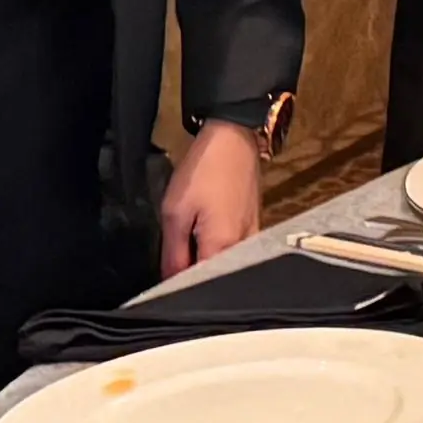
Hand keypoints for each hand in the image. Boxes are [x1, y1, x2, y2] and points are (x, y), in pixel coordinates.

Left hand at [158, 120, 266, 276]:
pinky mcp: (255, 225)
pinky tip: (207, 232)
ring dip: (206, 258)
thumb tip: (170, 281)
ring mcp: (253, 236)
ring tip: (192, 238)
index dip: (177, 284)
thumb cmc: (204, 170)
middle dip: (193, 272)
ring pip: (225, 262)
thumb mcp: (175, 211)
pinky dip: (219, 248)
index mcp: (222, 247)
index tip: (166, 273)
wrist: (233, 138)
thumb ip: (173, 253)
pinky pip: (236, 249)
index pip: (197, 284)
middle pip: (214, 275)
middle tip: (177, 251)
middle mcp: (244, 248)